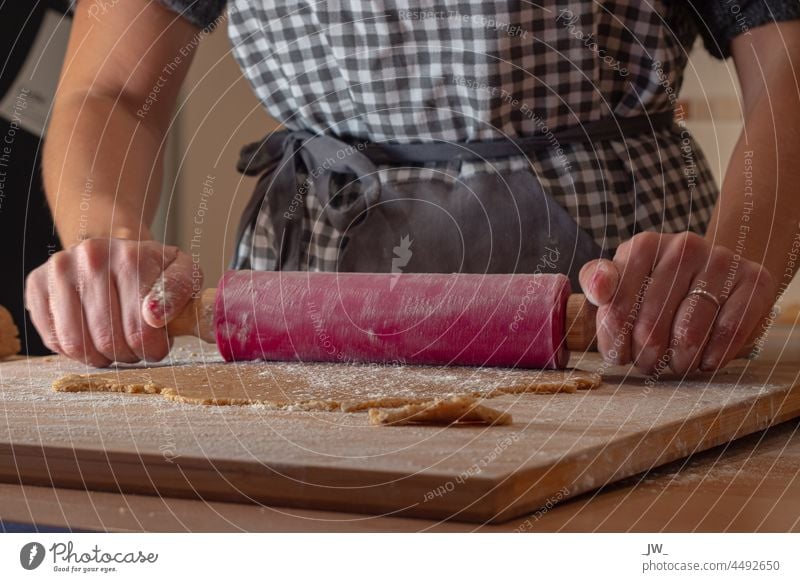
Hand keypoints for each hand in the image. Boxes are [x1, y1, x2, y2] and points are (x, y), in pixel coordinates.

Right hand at [25, 238, 199, 365]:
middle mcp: (91, 257)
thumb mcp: (183, 273)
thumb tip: (155, 317)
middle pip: (108, 341)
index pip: (141, 330)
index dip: (154, 349)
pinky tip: (93, 338)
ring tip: (117, 346)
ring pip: (77, 344)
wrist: (116, 251)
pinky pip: (53, 339)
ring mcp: (59, 269)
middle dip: (129, 354)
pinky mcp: (37, 284)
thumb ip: (181, 292)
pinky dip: (76, 351)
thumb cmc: (153, 270)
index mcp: (131, 257)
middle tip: (138, 346)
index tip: (159, 344)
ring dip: (102, 357)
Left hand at [579, 232, 775, 374]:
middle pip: (651, 325)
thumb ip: (597, 284)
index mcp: (643, 246)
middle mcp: (682, 247)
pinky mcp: (754, 280)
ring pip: (689, 334)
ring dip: (679, 362)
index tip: (620, 354)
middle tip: (650, 363)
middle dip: (647, 357)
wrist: (716, 276)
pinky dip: (713, 356)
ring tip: (677, 362)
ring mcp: (720, 261)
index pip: (616, 306)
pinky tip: (705, 359)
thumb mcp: (621, 282)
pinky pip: (729, 332)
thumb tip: (599, 289)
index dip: (615, 340)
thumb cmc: (656, 288)